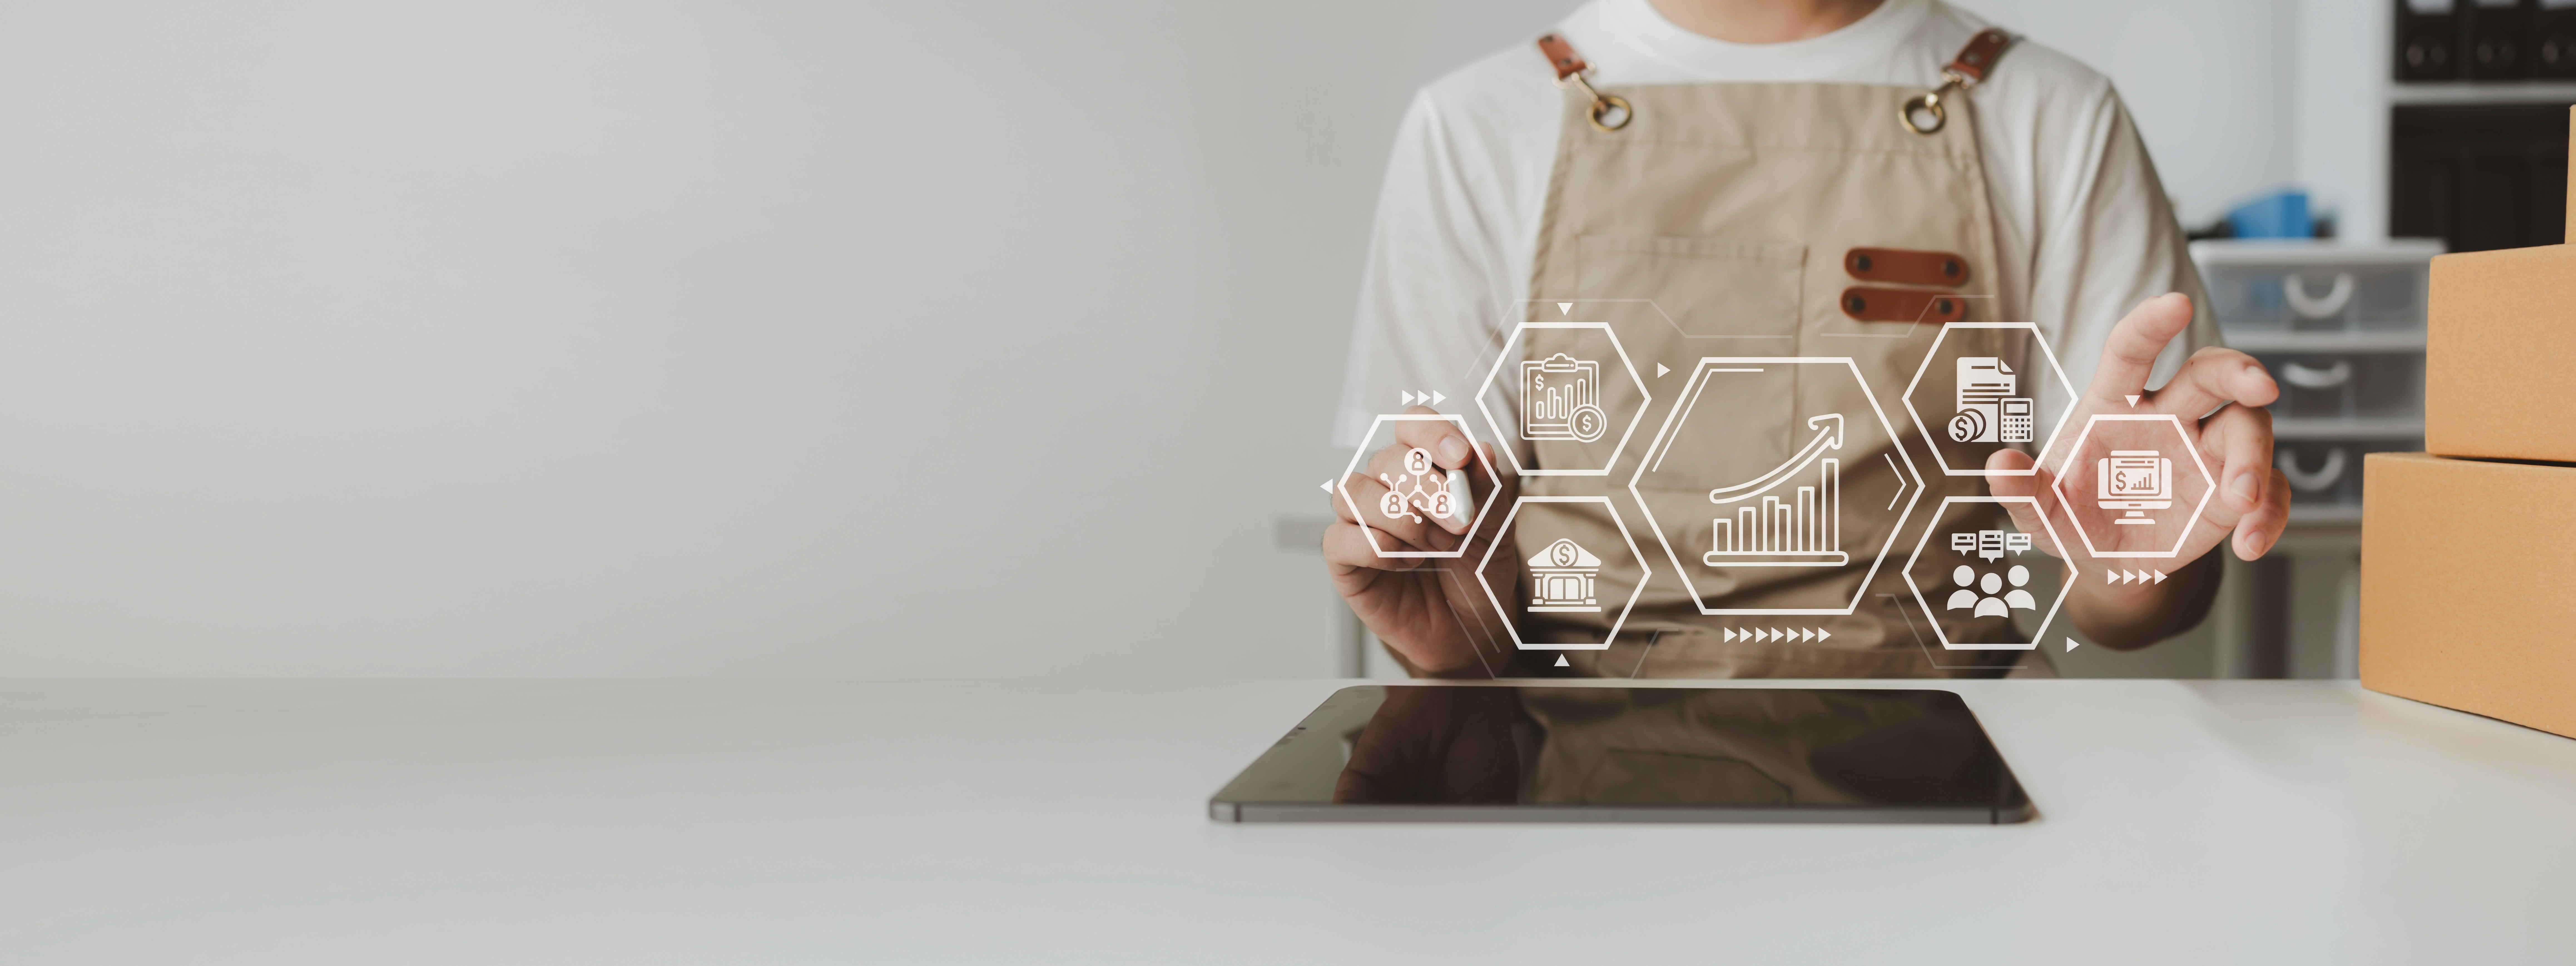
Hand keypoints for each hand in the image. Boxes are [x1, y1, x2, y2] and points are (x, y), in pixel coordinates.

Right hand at [1322, 406, 1517, 676]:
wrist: (1470, 628)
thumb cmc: (1478, 571)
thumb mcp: (1495, 528)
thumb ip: (1487, 489)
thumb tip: (1480, 449)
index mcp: (1423, 466)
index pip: (1412, 424)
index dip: (1431, 433)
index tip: (1459, 457)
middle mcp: (1386, 484)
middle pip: (1387, 458)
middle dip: (1427, 489)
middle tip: (1460, 523)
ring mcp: (1360, 519)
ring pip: (1355, 490)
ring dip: (1402, 518)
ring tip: (1435, 546)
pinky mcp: (1344, 557)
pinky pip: (1342, 537)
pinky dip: (1378, 548)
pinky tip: (1407, 563)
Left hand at [1985, 294, 2288, 644]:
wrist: (2103, 560)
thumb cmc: (2071, 516)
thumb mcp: (2041, 512)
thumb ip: (2022, 490)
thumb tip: (1999, 465)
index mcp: (2115, 404)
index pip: (2131, 351)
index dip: (2152, 325)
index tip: (2176, 304)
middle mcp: (2168, 416)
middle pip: (2210, 376)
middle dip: (2238, 372)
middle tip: (2259, 387)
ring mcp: (2207, 451)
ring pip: (2249, 428)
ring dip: (2253, 460)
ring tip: (2239, 501)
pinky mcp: (2234, 490)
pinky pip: (2269, 491)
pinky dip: (2269, 515)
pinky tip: (2252, 544)